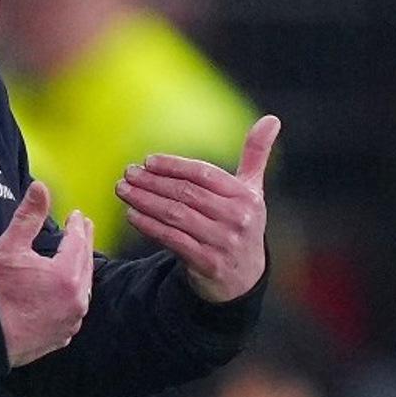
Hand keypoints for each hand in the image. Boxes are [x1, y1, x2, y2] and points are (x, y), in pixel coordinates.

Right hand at [0, 181, 94, 366]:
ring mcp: (70, 321)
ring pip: (83, 289)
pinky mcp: (61, 336)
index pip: (78, 243)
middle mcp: (76, 301)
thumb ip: (29, 216)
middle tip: (84, 229)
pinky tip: (67, 290)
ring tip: (77, 256)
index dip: (78, 226)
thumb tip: (40, 187)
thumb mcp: (10, 247)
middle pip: (85, 265)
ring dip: (81, 270)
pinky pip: (74, 310)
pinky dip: (73, 296)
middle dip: (84, 244)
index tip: (78, 215)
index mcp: (67, 276)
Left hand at [116, 115, 279, 302]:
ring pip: (175, 216)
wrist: (243, 279)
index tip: (148, 160)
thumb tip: (272, 118)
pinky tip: (132, 214)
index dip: (174, 166)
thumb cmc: (241, 222)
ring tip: (123, 189)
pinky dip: (149, 226)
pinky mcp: (206, 264)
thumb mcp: (252, 190)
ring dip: (145, 201)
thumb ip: (257, 154)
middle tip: (128, 173)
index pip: (204, 175)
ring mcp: (222, 243)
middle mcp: (237, 219)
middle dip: (153, 182)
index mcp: (246, 197)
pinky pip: (171, 240)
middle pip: (186, 194)